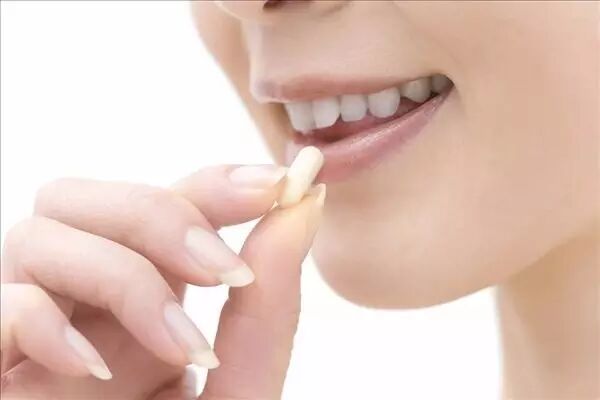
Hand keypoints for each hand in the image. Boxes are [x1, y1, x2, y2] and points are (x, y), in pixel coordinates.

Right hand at [1, 164, 323, 398]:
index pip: (162, 204)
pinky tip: (97, 374)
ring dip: (124, 275)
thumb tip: (306, 207)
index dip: (213, 183)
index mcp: (140, 302)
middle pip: (88, 197)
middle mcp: (80, 305)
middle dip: (163, 215)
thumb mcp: (238, 394)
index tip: (277, 185)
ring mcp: (27, 335)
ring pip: (39, 233)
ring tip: (184, 348)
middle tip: (227, 270)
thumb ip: (268, 311)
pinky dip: (43, 320)